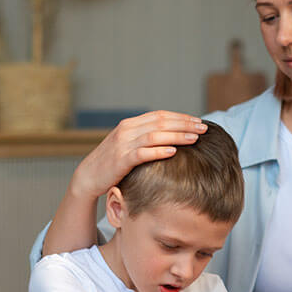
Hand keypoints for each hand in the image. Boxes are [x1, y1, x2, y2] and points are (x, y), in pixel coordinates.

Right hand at [70, 111, 206, 199]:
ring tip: (194, 139)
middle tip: (203, 128)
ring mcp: (123, 144)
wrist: (88, 176)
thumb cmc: (113, 163)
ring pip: (155, 135)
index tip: (198, 121)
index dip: (181, 117)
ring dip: (177, 136)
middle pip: (161, 122)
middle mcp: (127, 130)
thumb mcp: (129, 145)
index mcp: (130, 124)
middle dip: (184, 124)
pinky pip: (143, 153)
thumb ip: (146, 138)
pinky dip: (159, 151)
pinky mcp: (121, 160)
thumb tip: (172, 136)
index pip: (160, 115)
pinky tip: (174, 152)